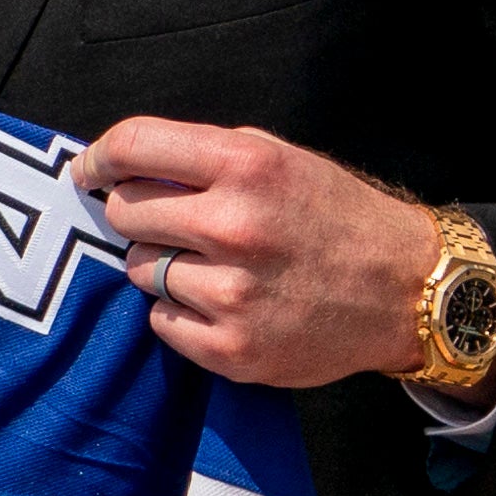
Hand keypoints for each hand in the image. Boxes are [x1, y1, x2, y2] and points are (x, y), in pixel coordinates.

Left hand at [70, 120, 442, 389]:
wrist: (406, 290)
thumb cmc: (335, 216)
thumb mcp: (281, 159)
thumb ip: (206, 157)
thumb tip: (124, 165)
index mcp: (246, 166)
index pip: (134, 146)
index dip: (99, 157)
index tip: (89, 169)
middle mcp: (235, 226)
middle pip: (125, 213)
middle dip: (138, 214)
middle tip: (174, 223)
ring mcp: (233, 293)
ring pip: (141, 271)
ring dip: (163, 266)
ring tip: (213, 265)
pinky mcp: (233, 349)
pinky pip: (162, 322)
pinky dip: (181, 313)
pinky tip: (223, 302)